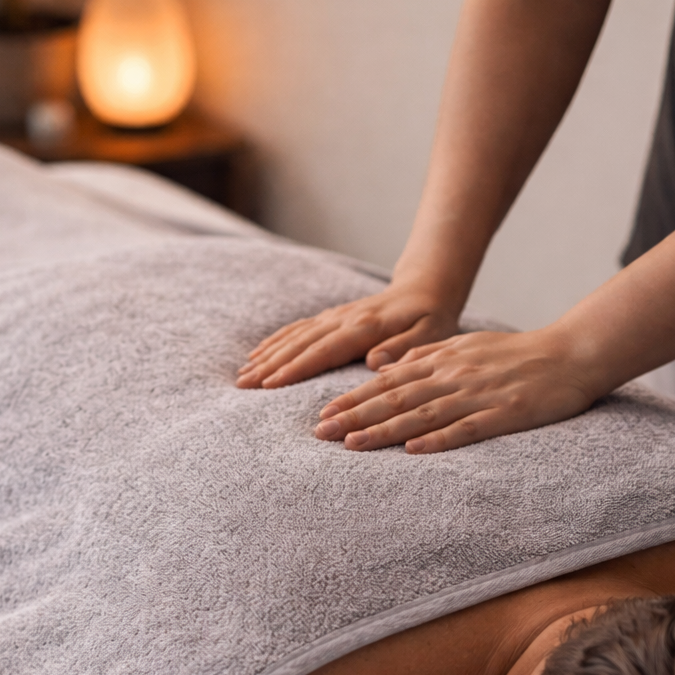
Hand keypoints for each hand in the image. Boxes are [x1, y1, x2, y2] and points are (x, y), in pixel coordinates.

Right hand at [236, 286, 460, 388]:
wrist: (427, 289)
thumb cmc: (432, 318)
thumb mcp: (432, 335)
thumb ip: (405, 349)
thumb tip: (375, 361)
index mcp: (366, 327)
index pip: (324, 350)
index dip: (296, 368)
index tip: (270, 384)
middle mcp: (344, 319)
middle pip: (301, 343)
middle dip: (270, 364)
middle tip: (243, 385)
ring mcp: (335, 317)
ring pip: (294, 335)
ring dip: (267, 354)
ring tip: (242, 374)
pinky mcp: (331, 318)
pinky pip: (298, 329)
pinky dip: (276, 341)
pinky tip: (257, 354)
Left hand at [312, 328, 600, 452]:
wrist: (570, 353)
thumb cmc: (516, 354)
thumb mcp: (465, 346)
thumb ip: (425, 356)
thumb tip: (385, 369)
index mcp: (443, 359)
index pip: (388, 382)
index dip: (354, 399)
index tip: (323, 415)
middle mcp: (454, 375)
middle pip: (396, 398)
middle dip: (356, 416)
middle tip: (321, 434)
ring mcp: (478, 395)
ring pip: (422, 414)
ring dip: (385, 430)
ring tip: (353, 445)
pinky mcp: (504, 414)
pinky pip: (466, 428)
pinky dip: (438, 439)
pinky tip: (413, 451)